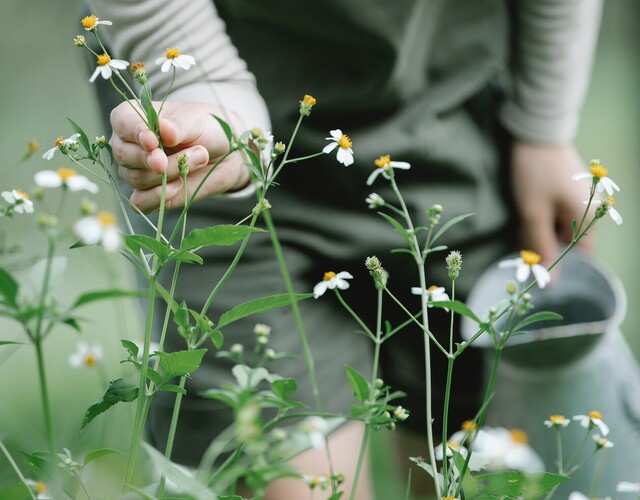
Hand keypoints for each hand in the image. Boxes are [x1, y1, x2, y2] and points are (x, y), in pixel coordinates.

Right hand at [109, 100, 249, 212]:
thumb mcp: (195, 121)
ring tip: (200, 159)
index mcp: (132, 118)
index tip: (153, 141)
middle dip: (154, 159)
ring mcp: (135, 170)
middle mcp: (128, 145)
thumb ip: (177, 126)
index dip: (136, 133)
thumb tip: (164, 129)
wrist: (225, 152)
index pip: (122, 123)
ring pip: (137, 179)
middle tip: (189, 154)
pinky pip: (140, 203)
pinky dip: (158, 197)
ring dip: (169, 173)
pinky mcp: (147, 194)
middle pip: (126, 156)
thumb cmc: (205, 128)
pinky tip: (179, 186)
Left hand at [510, 141, 594, 264]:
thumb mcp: (533, 214)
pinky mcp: (569, 191)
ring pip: (559, 228)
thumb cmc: (535, 174)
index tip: (536, 262)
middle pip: (567, 242)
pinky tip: (528, 208)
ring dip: (540, 229)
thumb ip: (541, 248)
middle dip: (543, 243)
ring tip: (525, 217)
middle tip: (524, 232)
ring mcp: (581, 200)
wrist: (535, 132)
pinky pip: (556, 214)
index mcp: (589, 219)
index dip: (557, 263)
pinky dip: (541, 216)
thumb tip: (549, 281)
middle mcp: (592, 211)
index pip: (579, 257)